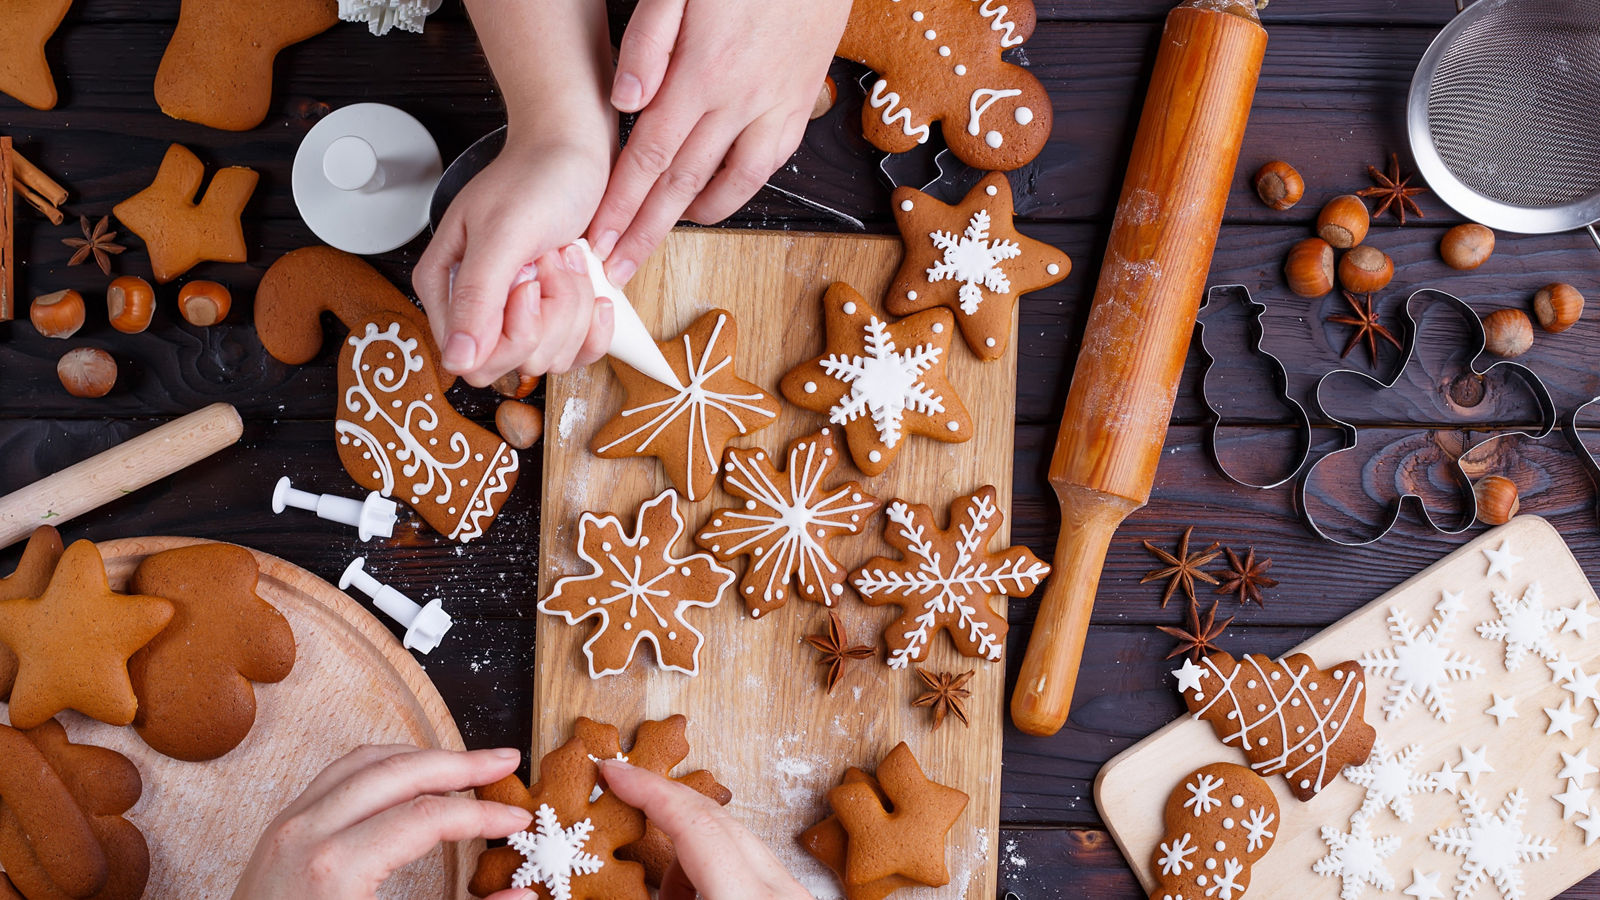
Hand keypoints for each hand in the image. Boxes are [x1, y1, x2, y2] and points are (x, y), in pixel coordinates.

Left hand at [233, 746, 533, 899]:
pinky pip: (339, 774)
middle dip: (461, 764)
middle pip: (400, 772)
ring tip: (466, 765)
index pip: (428, 817)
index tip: (517, 822)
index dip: (481, 817)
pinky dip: (385, 765)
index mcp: (335, 868)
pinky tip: (412, 776)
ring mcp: (288, 825)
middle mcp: (307, 832)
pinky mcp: (280, 829)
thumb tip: (523, 897)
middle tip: (506, 761)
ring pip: (367, 760)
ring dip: (423, 756)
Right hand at [415, 141, 615, 386]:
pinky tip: (593, 287)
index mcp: (447, 288)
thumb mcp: (504, 233)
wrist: (575, 151)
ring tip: (565, 258)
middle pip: (516, 363)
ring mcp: (520, 316)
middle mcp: (478, 308)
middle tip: (549, 261)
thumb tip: (457, 359)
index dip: (513, 332)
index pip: (473, 361)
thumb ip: (476, 296)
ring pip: (552, 358)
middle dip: (550, 315)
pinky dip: (595, 322)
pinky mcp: (556, 318)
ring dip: (574, 306)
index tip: (528, 282)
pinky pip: (578, 354)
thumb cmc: (537, 177)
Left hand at [588, 0, 851, 284]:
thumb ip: (649, 42)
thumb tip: (626, 102)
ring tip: (656, 239)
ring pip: (730, 182)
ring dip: (689, 218)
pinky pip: (767, 163)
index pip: (650, 156)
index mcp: (704, 71)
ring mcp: (778, 105)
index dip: (621, 205)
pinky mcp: (802, 102)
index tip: (597, 239)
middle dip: (644, 230)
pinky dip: (735, 191)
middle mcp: (743, 99)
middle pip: (682, 183)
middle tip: (618, 267)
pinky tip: (712, 199)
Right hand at [598, 758, 810, 899]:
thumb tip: (606, 881)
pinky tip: (689, 896)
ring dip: (687, 854)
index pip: (694, 822)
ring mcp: (792, 892)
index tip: (613, 770)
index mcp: (746, 898)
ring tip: (662, 892)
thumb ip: (645, 895)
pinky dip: (711, 869)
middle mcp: (779, 890)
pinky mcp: (790, 897)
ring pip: (732, 842)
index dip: (648, 790)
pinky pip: (747, 865)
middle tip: (622, 797)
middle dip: (663, 810)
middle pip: (715, 821)